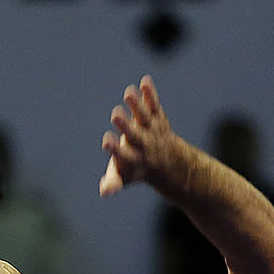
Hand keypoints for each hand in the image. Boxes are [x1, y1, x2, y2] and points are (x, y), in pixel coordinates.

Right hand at [99, 75, 189, 196]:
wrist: (168, 163)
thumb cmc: (137, 169)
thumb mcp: (124, 178)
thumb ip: (113, 182)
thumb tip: (104, 192)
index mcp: (133, 159)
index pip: (123, 155)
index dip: (115, 149)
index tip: (106, 141)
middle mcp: (143, 144)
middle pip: (134, 134)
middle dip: (125, 125)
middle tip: (115, 114)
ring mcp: (152, 130)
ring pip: (145, 117)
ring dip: (137, 105)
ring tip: (128, 92)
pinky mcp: (157, 118)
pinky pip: (154, 106)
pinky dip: (150, 94)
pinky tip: (145, 81)